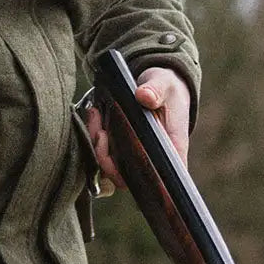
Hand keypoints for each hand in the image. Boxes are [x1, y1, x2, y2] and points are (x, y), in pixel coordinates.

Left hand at [86, 66, 191, 190]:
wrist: (156, 83)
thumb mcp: (164, 84)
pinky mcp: (117, 146)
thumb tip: (145, 96)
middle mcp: (150, 159)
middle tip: (101, 132)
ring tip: (96, 116)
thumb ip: (157, 90)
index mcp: (170, 151)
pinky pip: (101, 153)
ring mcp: (131, 155)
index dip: (141, 180)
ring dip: (96, 147)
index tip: (125, 156)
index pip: (160, 180)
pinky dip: (93, 138)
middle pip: (125, 179)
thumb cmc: (166, 88)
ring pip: (109, 168)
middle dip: (106, 160)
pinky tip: (95, 114)